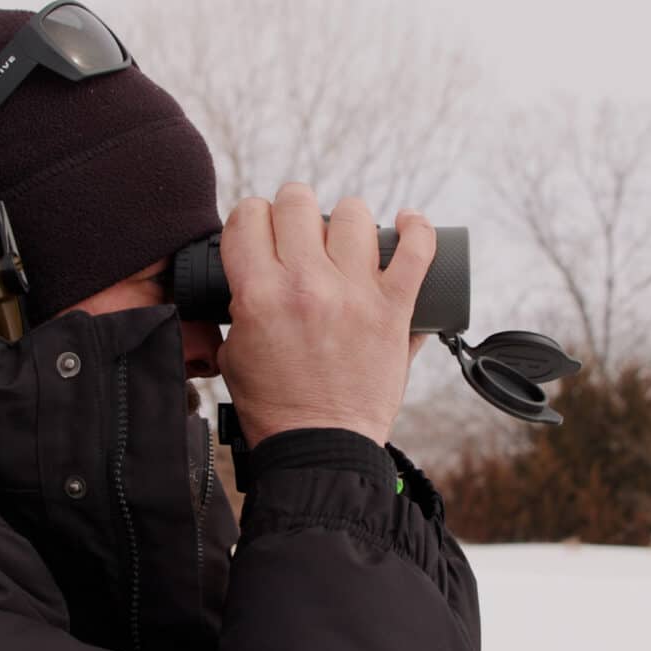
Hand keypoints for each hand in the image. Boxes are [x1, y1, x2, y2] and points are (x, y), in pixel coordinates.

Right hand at [216, 183, 436, 447]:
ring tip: (346, 241)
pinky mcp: (394, 309)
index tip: (262, 233)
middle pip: (297, 202)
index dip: (252, 218)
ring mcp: (354, 293)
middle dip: (294, 212)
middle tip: (300, 235)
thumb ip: (238, 307)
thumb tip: (251, 277)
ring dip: (346, 222)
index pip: (249, 216)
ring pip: (353, 214)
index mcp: (258, 294)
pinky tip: (407, 223)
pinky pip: (417, 248)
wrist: (321, 447)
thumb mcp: (233, 353)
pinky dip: (417, 228)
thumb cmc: (276, 408)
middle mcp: (306, 284)